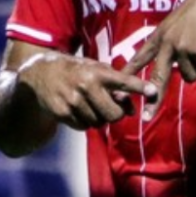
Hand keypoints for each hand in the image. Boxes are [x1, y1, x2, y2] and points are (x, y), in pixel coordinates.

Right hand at [19, 51, 157, 129]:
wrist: (41, 74)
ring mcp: (74, 101)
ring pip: (99, 123)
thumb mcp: (95, 69)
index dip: (140, 87)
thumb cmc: (75, 70)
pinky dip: (85, 122)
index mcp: (97, 72)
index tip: (153, 91)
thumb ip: (115, 86)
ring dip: (100, 118)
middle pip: (114, 114)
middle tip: (113, 108)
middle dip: (117, 114)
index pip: (124, 81)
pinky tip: (80, 110)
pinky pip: (83, 127)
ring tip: (92, 106)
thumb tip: (132, 110)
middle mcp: (86, 86)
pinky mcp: (63, 113)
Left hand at [122, 0, 195, 120]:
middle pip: (157, 78)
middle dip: (153, 100)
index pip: (140, 58)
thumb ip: (175, 46)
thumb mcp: (179, 27)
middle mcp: (166, 44)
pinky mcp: (194, 51)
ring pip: (190, 75)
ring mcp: (179, 48)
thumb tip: (181, 71)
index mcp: (160, 36)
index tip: (118, 90)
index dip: (129, 74)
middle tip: (146, 117)